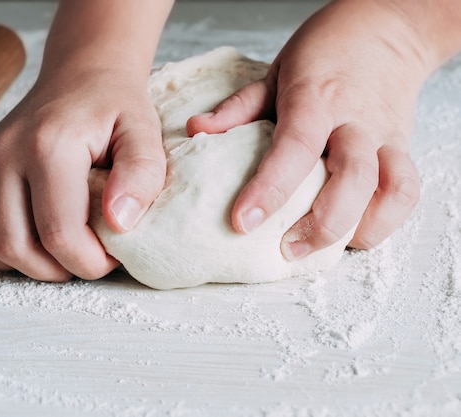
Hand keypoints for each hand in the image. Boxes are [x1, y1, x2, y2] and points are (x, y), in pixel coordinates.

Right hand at [0, 67, 165, 280]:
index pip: (60, 235)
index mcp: (49, 146)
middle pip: (20, 248)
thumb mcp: (144, 134)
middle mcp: (5, 155)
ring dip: (31, 265)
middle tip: (91, 254)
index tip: (113, 254)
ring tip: (65, 249)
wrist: (80, 77)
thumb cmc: (115, 108)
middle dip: (62, 269)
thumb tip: (119, 224)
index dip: (90, 262)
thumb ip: (142, 176)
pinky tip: (32, 241)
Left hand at [187, 0, 428, 259]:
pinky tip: (354, 235)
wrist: (387, 29)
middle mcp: (355, 119)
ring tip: (318, 251)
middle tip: (286, 249)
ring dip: (355, 229)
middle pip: (352, 177)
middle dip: (320, 224)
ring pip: (388, 189)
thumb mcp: (276, 71)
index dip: (269, 188)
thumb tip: (197, 131)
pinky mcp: (403, 147)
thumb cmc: (325, 52)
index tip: (242, 221)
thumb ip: (240, 107)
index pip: (295, 147)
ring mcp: (384, 135)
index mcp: (316, 97)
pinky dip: (385, 221)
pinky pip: (406, 191)